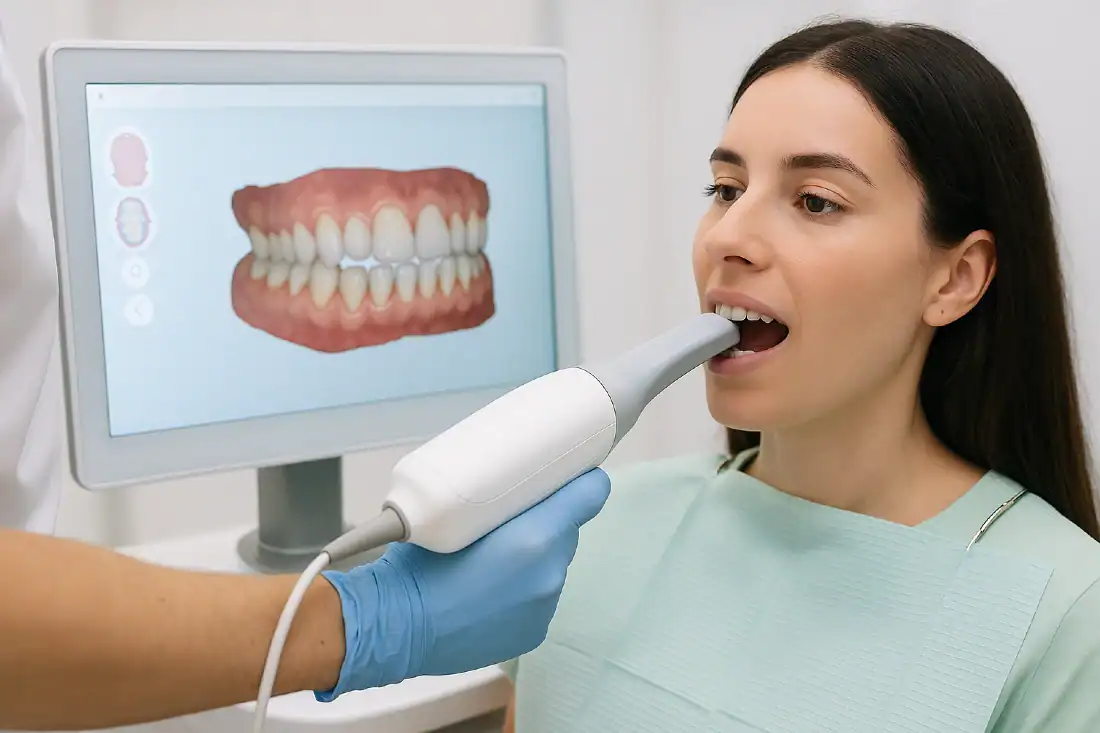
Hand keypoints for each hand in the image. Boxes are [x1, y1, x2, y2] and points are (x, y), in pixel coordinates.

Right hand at [315, 468, 610, 698]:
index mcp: (535, 536)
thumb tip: (514, 484)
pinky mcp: (534, 632)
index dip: (585, 481)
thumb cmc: (416, 564)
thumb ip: (495, 500)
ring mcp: (545, 606)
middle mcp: (550, 572)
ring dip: (535, 556)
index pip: (590, 495)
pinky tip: (491, 589)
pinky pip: (539, 597)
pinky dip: (523, 589)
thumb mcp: (454, 512)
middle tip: (510, 515)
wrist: (395, 626)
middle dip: (547, 519)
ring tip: (493, 557)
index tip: (575, 474)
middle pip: (567, 530)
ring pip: (553, 564)